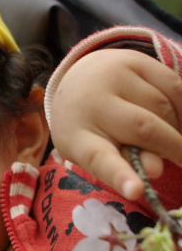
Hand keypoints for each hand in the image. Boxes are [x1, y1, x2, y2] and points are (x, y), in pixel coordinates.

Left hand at [49, 48, 181, 199]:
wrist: (79, 81)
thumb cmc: (92, 128)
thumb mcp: (99, 151)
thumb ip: (125, 164)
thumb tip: (155, 170)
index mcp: (79, 136)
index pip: (100, 158)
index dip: (120, 175)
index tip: (136, 191)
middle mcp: (92, 102)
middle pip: (142, 128)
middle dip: (173, 147)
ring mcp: (112, 76)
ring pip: (162, 105)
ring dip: (178, 127)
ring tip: (174, 139)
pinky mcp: (133, 59)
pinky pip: (173, 85)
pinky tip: (179, 120)